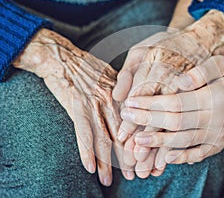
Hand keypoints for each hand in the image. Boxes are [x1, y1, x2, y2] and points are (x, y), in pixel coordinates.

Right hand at [13, 28, 130, 185]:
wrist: (64, 57)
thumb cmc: (89, 67)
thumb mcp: (113, 77)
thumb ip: (124, 95)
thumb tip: (133, 110)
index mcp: (123, 95)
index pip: (135, 125)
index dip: (140, 144)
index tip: (145, 159)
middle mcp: (112, 102)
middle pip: (123, 135)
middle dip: (129, 158)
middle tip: (136, 175)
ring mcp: (95, 105)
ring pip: (104, 138)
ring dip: (108, 162)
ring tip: (111, 180)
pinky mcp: (77, 107)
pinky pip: (83, 133)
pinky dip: (86, 152)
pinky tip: (90, 167)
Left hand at [113, 10, 223, 177]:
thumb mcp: (222, 65)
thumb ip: (201, 70)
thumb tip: (179, 82)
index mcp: (214, 96)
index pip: (176, 102)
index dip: (152, 104)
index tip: (131, 102)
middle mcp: (215, 118)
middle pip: (175, 122)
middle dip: (148, 121)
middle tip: (126, 118)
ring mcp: (216, 136)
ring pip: (183, 141)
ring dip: (158, 142)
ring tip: (136, 141)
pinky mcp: (217, 146)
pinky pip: (198, 155)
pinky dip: (181, 157)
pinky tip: (164, 157)